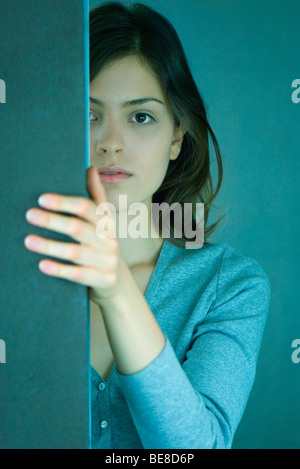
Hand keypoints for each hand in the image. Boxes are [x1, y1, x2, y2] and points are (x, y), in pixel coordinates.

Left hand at [24, 166, 127, 304]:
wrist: (118, 283)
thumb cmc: (102, 247)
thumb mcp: (103, 223)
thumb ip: (96, 197)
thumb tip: (90, 169)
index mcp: (107, 223)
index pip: (86, 208)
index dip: (64, 202)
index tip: (42, 199)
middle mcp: (109, 240)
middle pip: (78, 228)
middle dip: (53, 221)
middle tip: (29, 215)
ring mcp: (107, 261)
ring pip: (76, 252)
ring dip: (50, 246)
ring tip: (28, 240)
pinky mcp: (103, 280)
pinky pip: (78, 274)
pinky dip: (60, 269)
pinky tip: (42, 265)